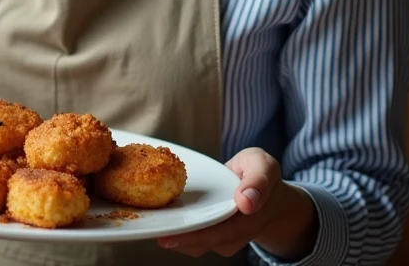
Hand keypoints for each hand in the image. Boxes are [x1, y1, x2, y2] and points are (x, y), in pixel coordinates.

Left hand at [156, 148, 317, 259]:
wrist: (261, 186)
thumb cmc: (258, 173)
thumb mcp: (264, 166)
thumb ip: (258, 181)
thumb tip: (246, 201)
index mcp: (247, 221)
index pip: (220, 234)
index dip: (194, 238)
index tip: (169, 237)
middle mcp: (231, 234)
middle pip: (200, 243)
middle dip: (174, 238)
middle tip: (148, 230)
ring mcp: (218, 235)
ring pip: (192, 242)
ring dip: (170, 233)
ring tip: (144, 221)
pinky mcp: (206, 229)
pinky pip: (188, 233)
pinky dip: (171, 226)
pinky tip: (153, 214)